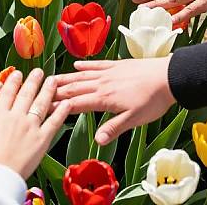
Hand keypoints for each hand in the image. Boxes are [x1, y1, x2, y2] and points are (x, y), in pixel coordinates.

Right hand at [0, 68, 70, 178]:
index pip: (7, 92)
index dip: (13, 81)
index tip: (18, 73)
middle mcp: (16, 117)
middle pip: (26, 94)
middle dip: (33, 80)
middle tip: (39, 71)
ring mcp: (31, 127)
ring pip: (41, 103)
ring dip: (48, 90)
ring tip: (53, 80)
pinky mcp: (42, 139)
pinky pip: (54, 122)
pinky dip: (62, 112)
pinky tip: (67, 103)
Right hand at [53, 59, 174, 144]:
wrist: (167, 76)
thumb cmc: (152, 101)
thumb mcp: (134, 120)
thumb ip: (113, 128)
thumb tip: (97, 141)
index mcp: (104, 98)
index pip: (75, 103)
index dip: (58, 106)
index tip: (42, 107)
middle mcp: (102, 84)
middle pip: (74, 87)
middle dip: (56, 91)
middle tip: (39, 92)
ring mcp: (108, 73)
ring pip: (82, 76)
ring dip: (65, 78)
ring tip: (51, 79)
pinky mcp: (116, 65)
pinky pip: (96, 65)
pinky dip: (85, 66)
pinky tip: (76, 66)